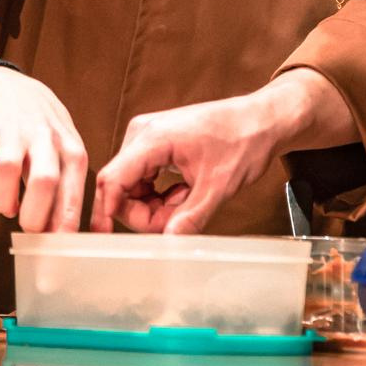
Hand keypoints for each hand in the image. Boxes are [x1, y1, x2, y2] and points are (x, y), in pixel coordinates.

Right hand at [0, 68, 88, 231]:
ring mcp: (11, 131)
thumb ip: (64, 194)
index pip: (73, 189)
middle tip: (28, 228)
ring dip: (4, 202)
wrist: (9, 89)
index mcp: (70, 147)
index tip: (58, 246)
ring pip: (6, 172)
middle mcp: (43, 136)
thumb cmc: (42, 135)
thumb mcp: (64, 154)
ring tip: (6, 206)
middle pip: (44, 180)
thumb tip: (59, 240)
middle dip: (34, 216)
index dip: (65, 222)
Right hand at [91, 69, 354, 233]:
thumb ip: (190, 217)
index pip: (113, 179)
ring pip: (133, 188)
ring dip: (157, 205)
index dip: (106, 211)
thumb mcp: (218, 186)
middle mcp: (142, 134)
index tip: (104, 238)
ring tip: (190, 197)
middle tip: (181, 214)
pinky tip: (185, 191)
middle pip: (122, 188)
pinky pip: (144, 181)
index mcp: (151, 138)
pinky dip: (161, 195)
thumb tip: (168, 244)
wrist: (261, 120)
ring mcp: (147, 139)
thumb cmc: (243, 140)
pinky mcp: (155, 146)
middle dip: (147, 212)